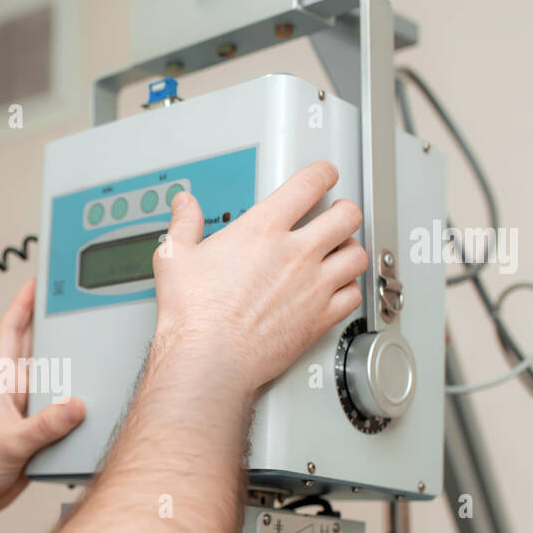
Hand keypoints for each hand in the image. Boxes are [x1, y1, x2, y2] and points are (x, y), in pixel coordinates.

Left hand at [0, 278, 84, 525]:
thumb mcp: (10, 444)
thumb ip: (44, 427)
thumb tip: (76, 406)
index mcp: (2, 384)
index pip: (11, 334)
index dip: (22, 305)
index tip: (36, 281)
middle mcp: (17, 392)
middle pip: (39, 349)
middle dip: (54, 324)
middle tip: (78, 302)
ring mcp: (29, 411)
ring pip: (56, 380)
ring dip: (73, 365)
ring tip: (98, 346)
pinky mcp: (40, 432)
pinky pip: (64, 410)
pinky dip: (80, 403)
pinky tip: (98, 400)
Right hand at [151, 161, 367, 389]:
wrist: (208, 358)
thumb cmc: (194, 314)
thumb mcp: (176, 257)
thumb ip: (184, 225)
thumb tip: (185, 206)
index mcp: (263, 230)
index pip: (309, 185)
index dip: (323, 174)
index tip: (324, 175)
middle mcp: (295, 253)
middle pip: (346, 216)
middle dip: (345, 210)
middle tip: (339, 212)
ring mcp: (313, 286)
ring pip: (356, 255)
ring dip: (351, 249)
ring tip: (342, 250)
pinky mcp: (319, 318)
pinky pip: (353, 296)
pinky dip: (349, 289)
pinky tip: (339, 289)